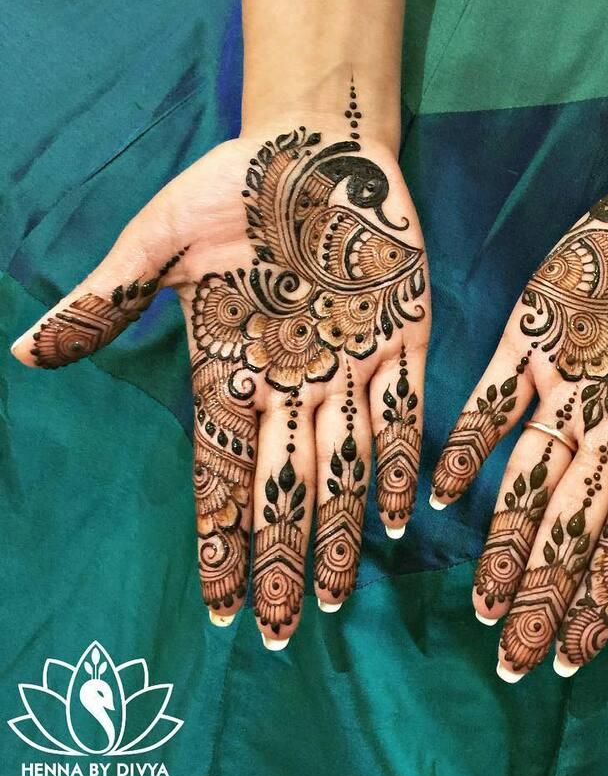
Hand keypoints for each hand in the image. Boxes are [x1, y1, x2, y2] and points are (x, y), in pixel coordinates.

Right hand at [11, 101, 429, 648]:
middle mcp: (292, 381)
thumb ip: (110, 299)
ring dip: (340, 532)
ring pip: (344, 467)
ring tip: (337, 600)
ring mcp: (349, 364)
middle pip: (285, 487)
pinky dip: (401, 464)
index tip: (221, 603)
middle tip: (285, 630)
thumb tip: (25, 354)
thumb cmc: (234, 185)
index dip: (220, 538)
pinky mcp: (403, 338)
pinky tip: (398, 521)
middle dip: (284, 557)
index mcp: (231, 365)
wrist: (316, 145)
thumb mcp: (161, 239)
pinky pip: (403, 413)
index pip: (221, 470)